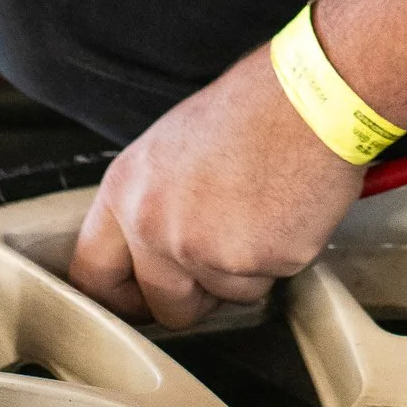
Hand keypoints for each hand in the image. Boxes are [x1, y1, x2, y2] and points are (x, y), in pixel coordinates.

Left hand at [70, 48, 364, 325]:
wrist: (312, 100)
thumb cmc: (253, 110)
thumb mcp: (171, 148)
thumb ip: (152, 203)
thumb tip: (152, 252)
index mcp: (125, 191)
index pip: (93, 273)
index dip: (123, 299)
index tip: (143, 302)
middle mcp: (153, 226)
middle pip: (164, 306)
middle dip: (196, 298)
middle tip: (222, 263)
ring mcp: (201, 249)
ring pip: (223, 297)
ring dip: (245, 271)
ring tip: (262, 213)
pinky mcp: (253, 263)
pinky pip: (265, 284)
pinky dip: (279, 260)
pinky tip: (285, 214)